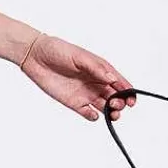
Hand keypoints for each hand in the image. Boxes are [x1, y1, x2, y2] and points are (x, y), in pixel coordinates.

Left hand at [18, 32, 135, 122]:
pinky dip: (93, 116)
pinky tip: (93, 114)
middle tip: (116, 103)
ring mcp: (86, 94)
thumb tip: (112, 79)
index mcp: (101, 70)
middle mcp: (96, 83)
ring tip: (112, 112)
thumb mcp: (79, 56)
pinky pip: (87, 113)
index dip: (129, 92)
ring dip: (111, 112)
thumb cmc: (58, 51)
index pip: (120, 83)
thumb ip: (96, 68)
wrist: (36, 57)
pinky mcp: (74, 102)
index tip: (132, 99)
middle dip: (121, 103)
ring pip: (105, 107)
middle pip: (116, 97)